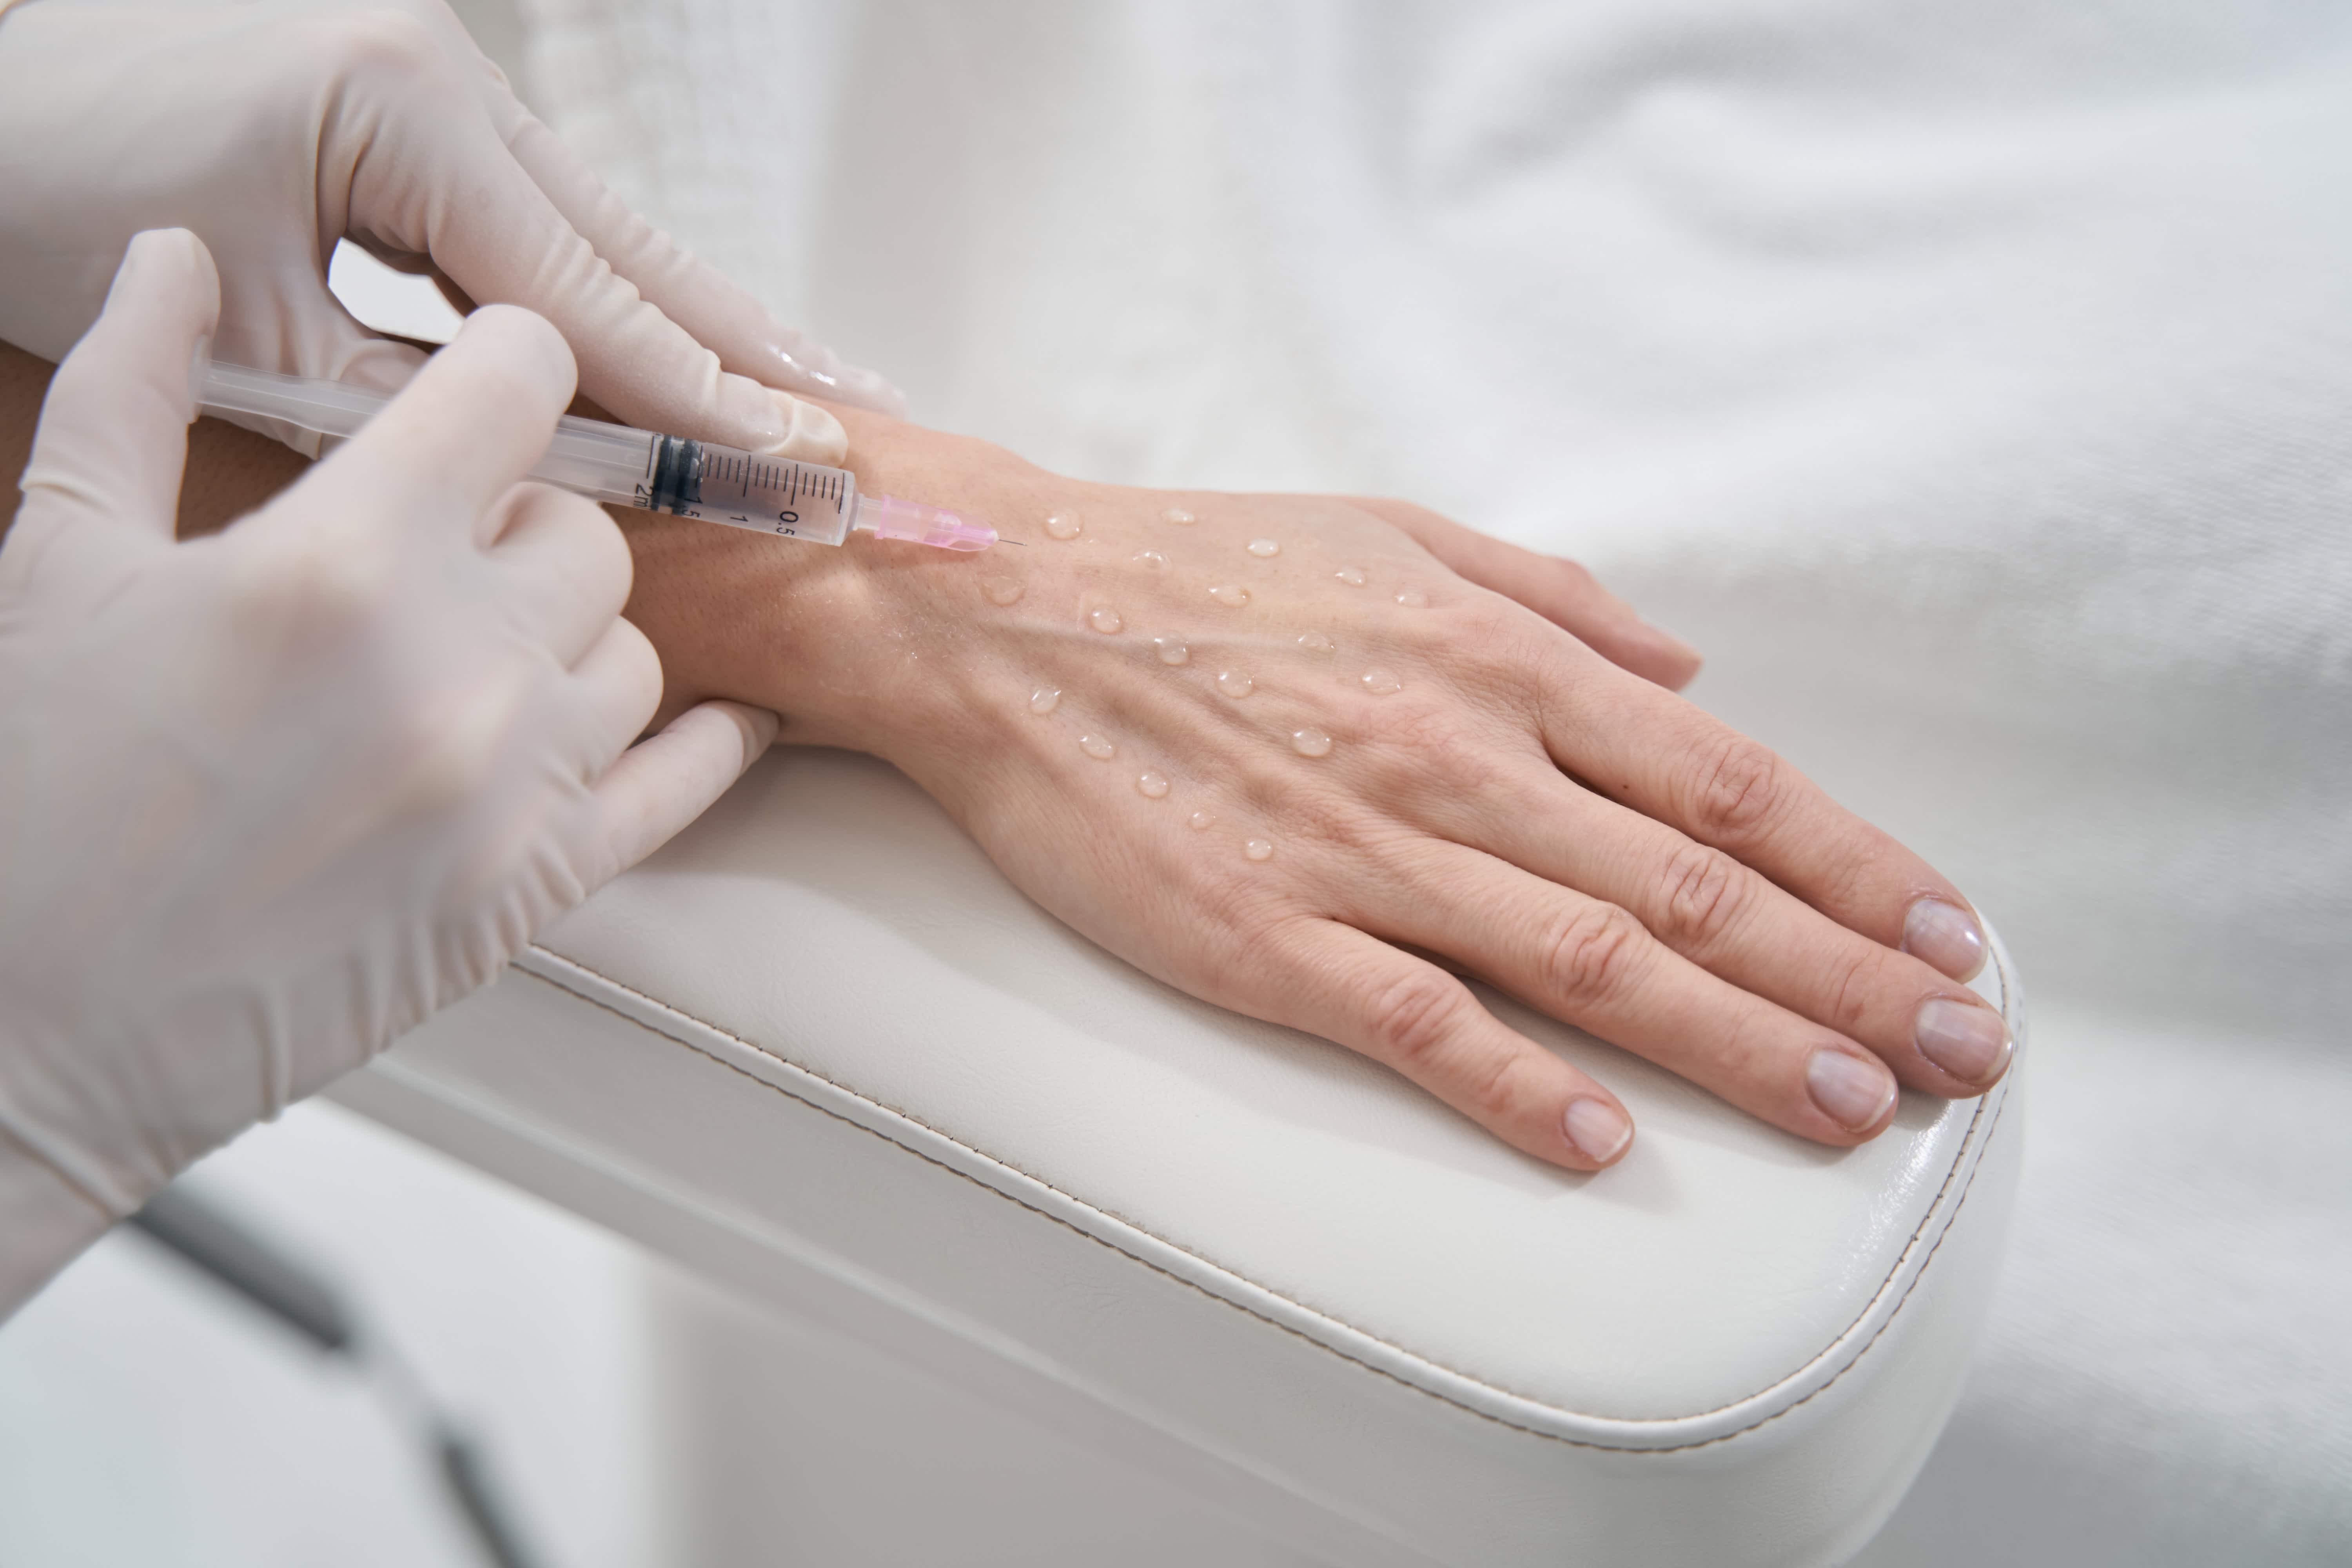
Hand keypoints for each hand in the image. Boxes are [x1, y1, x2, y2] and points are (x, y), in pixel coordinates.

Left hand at [0, 0, 899, 464]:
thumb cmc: (48, 179)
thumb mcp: (236, 331)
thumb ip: (400, 405)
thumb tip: (538, 471)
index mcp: (409, 115)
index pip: (592, 299)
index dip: (699, 402)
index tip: (793, 472)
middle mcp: (445, 78)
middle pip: (636, 242)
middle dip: (754, 342)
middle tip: (866, 413)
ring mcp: (430, 77)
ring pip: (600, 222)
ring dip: (699, 313)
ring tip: (806, 385)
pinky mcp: (402, 99)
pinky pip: (538, 211)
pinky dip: (612, 285)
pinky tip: (673, 335)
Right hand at [0, 231, 774, 1312]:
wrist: (25, 1024)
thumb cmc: (30, 791)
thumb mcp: (59, 557)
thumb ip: (131, 387)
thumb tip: (174, 260)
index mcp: (339, 560)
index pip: (521, 387)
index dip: (512, 366)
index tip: (490, 385)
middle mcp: (454, 664)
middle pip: (587, 532)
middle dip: (524, 526)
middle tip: (447, 555)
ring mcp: (509, 785)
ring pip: (635, 651)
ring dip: (573, 638)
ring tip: (484, 655)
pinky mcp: (534, 891)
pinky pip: (686, 784)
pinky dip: (707, 743)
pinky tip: (717, 717)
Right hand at [623, 409, 2009, 1171]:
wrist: (1006, 613)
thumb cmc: (1204, 569)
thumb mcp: (1398, 531)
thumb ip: (1557, 600)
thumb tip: (1685, 670)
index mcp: (1495, 659)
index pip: (1722, 782)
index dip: (1853, 863)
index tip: (1942, 930)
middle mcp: (1454, 758)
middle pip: (1691, 889)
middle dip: (1844, 975)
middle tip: (1960, 1050)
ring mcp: (1361, 854)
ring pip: (1588, 964)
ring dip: (1737, 1042)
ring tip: (1852, 1104)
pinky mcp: (1265, 934)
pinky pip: (1415, 1022)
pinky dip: (1518, 1086)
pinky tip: (1609, 1138)